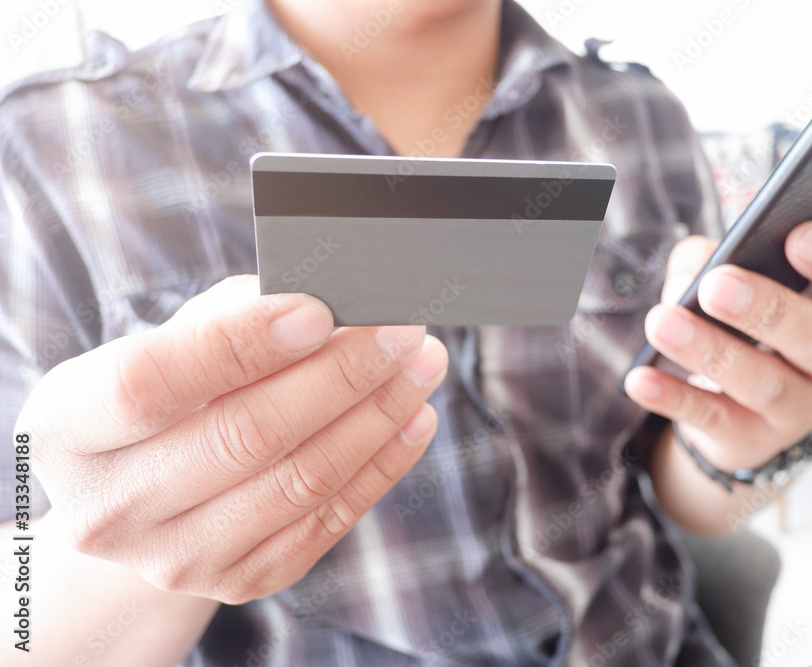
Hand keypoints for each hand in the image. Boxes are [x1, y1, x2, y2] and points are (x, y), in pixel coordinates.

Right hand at [16, 275, 447, 603]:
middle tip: (401, 329)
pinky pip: (328, 520)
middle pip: (245, 435)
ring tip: (421, 365)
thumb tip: (326, 300)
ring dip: (377, 415)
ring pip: (300, 480)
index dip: (243, 344)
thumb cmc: (165, 398)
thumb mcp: (167, 344)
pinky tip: (413, 418)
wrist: (148, 499)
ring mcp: (175, 557)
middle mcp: (110, 507)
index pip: (154, 382)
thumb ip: (230, 319)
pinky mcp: (241, 581)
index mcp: (68, 428)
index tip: (321, 311)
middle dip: (340, 374)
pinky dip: (382, 464)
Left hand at [624, 221, 811, 470]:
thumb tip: (691, 274)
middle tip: (717, 285)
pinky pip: (713, 417)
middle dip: (766, 308)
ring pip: (763, 381)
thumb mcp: (737, 282)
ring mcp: (801, 407)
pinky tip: (640, 379)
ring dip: (710, 350)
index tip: (799, 236)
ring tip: (663, 323)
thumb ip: (713, 260)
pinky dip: (674, 397)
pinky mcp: (753, 438)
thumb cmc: (746, 324)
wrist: (741, 410)